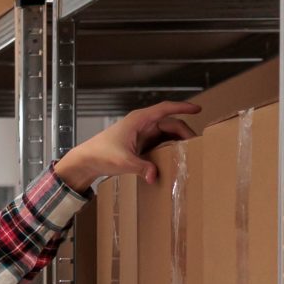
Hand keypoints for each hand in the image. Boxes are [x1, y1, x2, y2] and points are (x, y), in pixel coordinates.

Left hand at [56, 101, 201, 192]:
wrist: (86, 160)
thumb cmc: (101, 154)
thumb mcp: (122, 161)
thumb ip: (140, 167)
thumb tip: (153, 176)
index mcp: (139, 120)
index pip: (165, 109)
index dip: (182, 107)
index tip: (198, 109)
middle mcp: (142, 124)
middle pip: (169, 124)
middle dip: (184, 132)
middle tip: (196, 145)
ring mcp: (141, 134)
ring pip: (165, 134)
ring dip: (177, 141)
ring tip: (190, 151)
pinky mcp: (140, 144)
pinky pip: (159, 143)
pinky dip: (168, 148)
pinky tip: (175, 157)